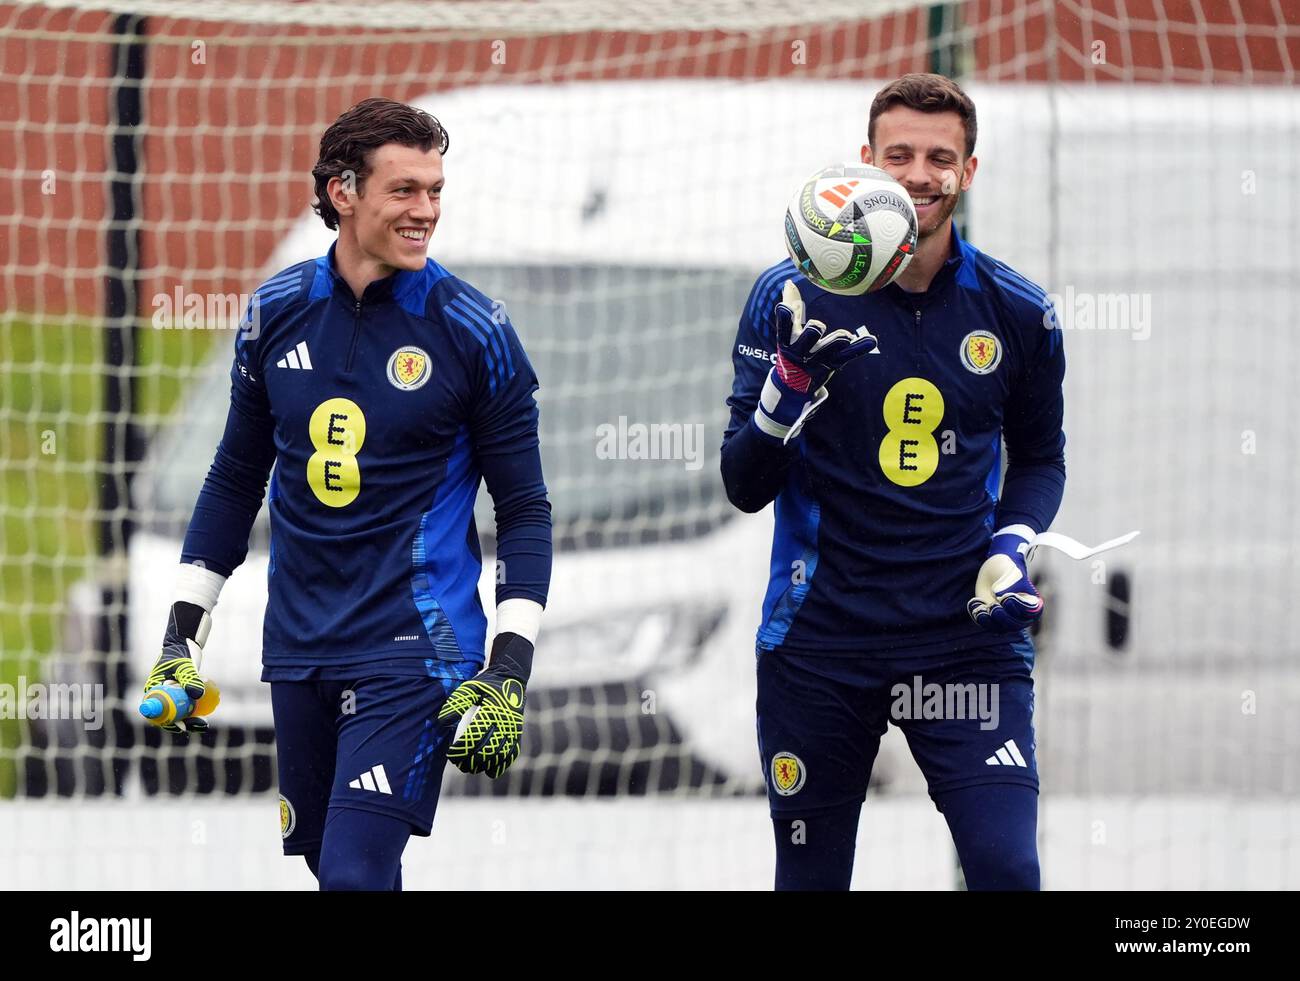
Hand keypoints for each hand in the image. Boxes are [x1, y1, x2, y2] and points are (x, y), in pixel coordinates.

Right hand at [142, 601, 210, 732]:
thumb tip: (198, 695)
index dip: (168, 722)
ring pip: (178, 713)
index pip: (156, 712)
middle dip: (183, 723)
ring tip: (204, 724)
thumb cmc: (180, 654)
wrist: (184, 645)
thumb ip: (190, 679)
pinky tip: (206, 714)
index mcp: (153, 690)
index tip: (181, 726)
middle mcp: (159, 695)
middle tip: (199, 725)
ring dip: (190, 720)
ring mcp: (169, 695)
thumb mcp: (185, 666)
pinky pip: (185, 706)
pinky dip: (194, 711)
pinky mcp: (179, 694)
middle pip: (168, 715)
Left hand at [438, 633, 532, 778]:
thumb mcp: (469, 688)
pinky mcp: (517, 734)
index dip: (461, 750)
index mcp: (491, 712)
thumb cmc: (487, 684)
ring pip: (499, 756)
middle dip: (470, 761)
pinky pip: (511, 755)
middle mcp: (504, 723)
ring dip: (484, 765)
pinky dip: (501, 765)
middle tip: (458, 764)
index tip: (451, 754)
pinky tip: (489, 771)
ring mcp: (512, 730)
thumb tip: (442, 722)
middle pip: (486, 750)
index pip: (474, 737)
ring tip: (470, 768)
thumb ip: (456, 703)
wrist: (512, 679)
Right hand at [753, 281, 878, 442]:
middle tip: (816, 327)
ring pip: (830, 347)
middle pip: (808, 336)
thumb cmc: (792, 348)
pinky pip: (848, 355)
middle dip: (813, 330)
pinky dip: (860, 347)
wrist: (794, 384)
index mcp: (788, 340)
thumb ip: (790, 306)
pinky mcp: (833, 364)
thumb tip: (789, 281)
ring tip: (845, 336)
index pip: (784, 327)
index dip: (784, 318)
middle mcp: (802, 350)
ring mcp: (818, 359)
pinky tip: (872, 340)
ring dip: (837, 340)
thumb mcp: (786, 332)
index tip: (785, 308)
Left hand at [967, 529, 1043, 630]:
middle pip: (1013, 625)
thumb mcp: (1012, 573)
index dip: (1016, 607)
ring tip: (981, 606)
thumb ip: (1010, 585)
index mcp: (1033, 605)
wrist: (994, 570)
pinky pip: (986, 625)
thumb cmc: (1008, 570)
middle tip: (992, 605)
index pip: (1027, 613)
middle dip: (1001, 616)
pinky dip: (979, 616)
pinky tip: (975, 601)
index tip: (1006, 597)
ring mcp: (1007, 620)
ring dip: (988, 620)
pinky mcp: (993, 620)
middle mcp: (1022, 617)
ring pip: (999, 628)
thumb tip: (999, 597)